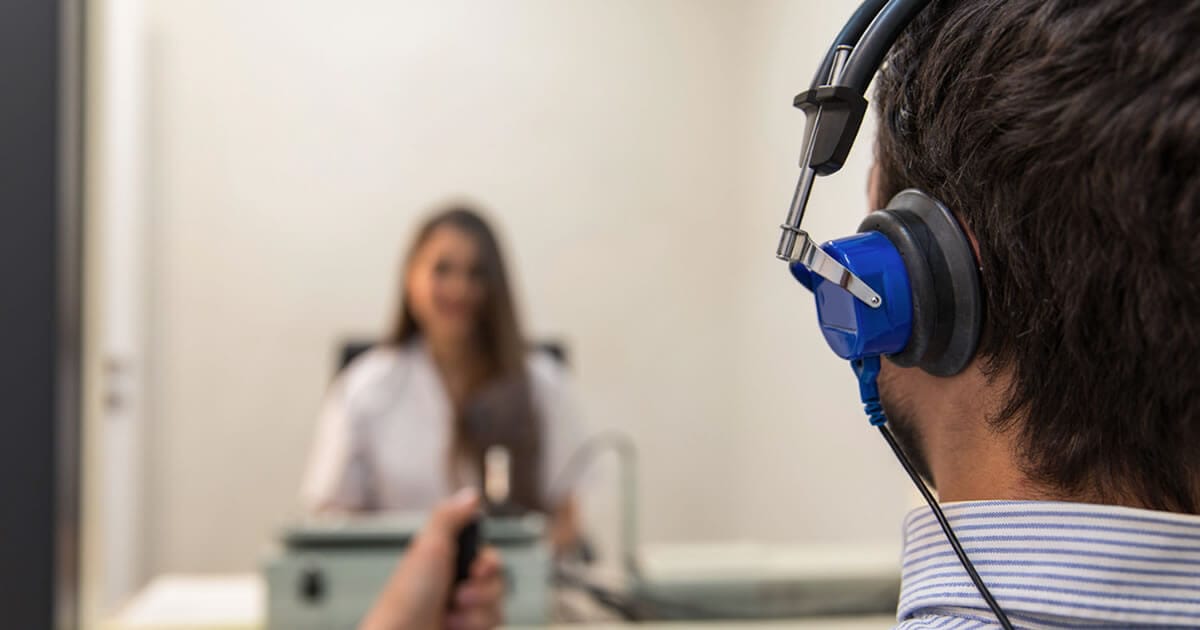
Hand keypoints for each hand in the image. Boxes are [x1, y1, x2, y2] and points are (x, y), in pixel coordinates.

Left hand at [360, 489, 504, 629]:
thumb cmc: (406, 599)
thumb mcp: (427, 547)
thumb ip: (449, 518)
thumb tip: (471, 495)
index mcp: (447, 561)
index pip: (487, 556)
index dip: (488, 563)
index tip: (477, 569)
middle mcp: (456, 585)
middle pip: (498, 581)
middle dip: (482, 591)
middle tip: (457, 596)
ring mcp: (463, 611)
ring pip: (497, 606)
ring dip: (476, 613)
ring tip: (450, 617)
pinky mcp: (468, 629)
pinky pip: (492, 625)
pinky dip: (474, 627)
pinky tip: (453, 627)